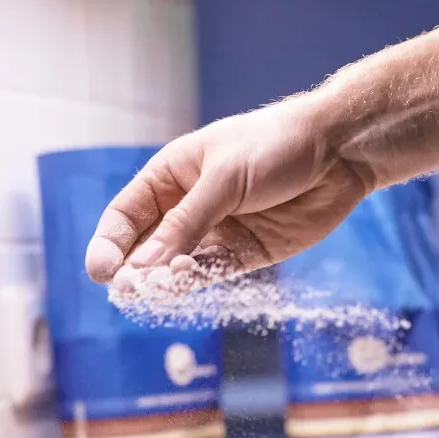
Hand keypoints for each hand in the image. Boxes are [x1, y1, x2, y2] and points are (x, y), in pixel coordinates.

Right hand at [84, 94, 371, 291]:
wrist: (337, 152)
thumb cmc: (275, 146)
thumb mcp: (224, 179)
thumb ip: (187, 224)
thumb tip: (145, 266)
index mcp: (171, 176)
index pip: (126, 215)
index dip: (110, 242)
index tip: (101, 270)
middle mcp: (187, 208)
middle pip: (146, 247)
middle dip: (133, 269)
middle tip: (126, 289)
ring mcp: (215, 233)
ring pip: (177, 266)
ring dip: (162, 281)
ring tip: (151, 291)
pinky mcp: (244, 254)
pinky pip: (211, 274)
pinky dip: (195, 284)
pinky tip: (182, 286)